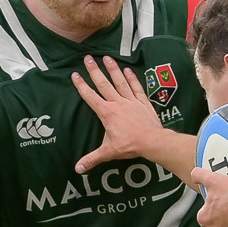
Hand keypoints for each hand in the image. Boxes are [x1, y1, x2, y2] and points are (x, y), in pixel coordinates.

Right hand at [72, 55, 165, 173]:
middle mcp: (117, 103)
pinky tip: (127, 70)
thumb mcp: (108, 152)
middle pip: (103, 84)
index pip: (90, 97)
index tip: (74, 74)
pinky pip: (136, 87)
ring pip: (120, 82)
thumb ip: (92, 159)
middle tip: (87, 58)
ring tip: (106, 57)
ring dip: (113, 69)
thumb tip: (77, 169)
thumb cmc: (130, 145)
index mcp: (106, 113)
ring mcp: (131, 101)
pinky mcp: (143, 102)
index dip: (81, 85)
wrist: (153, 142)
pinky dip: (132, 78)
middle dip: (94, 71)